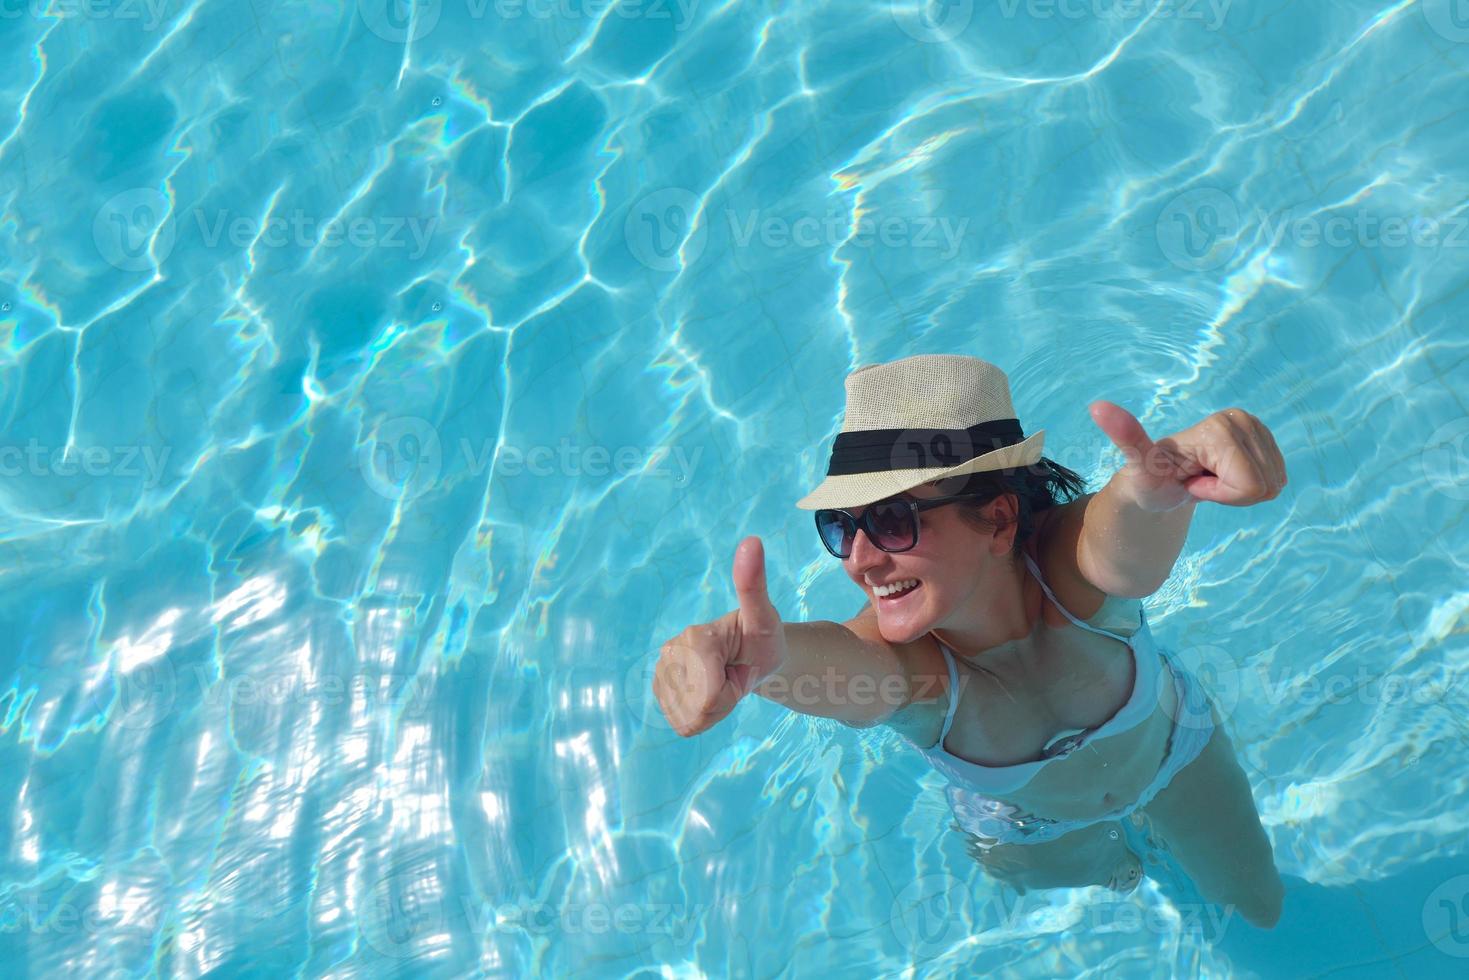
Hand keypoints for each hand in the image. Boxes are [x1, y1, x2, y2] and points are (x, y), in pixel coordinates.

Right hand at [653, 536, 787, 736]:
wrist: (753, 654)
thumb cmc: (762, 636)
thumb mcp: (766, 617)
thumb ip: (753, 584)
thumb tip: (751, 541)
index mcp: (693, 638)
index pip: (708, 698)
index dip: (730, 694)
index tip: (739, 671)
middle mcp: (670, 652)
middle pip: (697, 711)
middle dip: (723, 701)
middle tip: (733, 675)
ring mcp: (661, 671)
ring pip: (689, 720)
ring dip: (714, 709)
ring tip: (724, 681)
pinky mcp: (660, 688)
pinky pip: (683, 722)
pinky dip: (703, 715)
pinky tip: (711, 690)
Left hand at [1088, 402, 1286, 512]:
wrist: (1158, 480)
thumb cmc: (1149, 476)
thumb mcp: (1138, 462)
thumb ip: (1125, 436)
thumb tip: (1096, 406)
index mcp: (1221, 426)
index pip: (1250, 485)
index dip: (1221, 493)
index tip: (1191, 480)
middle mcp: (1242, 418)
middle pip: (1265, 484)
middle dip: (1231, 492)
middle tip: (1198, 479)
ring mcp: (1256, 426)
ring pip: (1273, 484)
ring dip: (1238, 490)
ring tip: (1206, 477)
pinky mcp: (1264, 437)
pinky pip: (1277, 479)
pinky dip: (1249, 486)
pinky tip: (1221, 475)